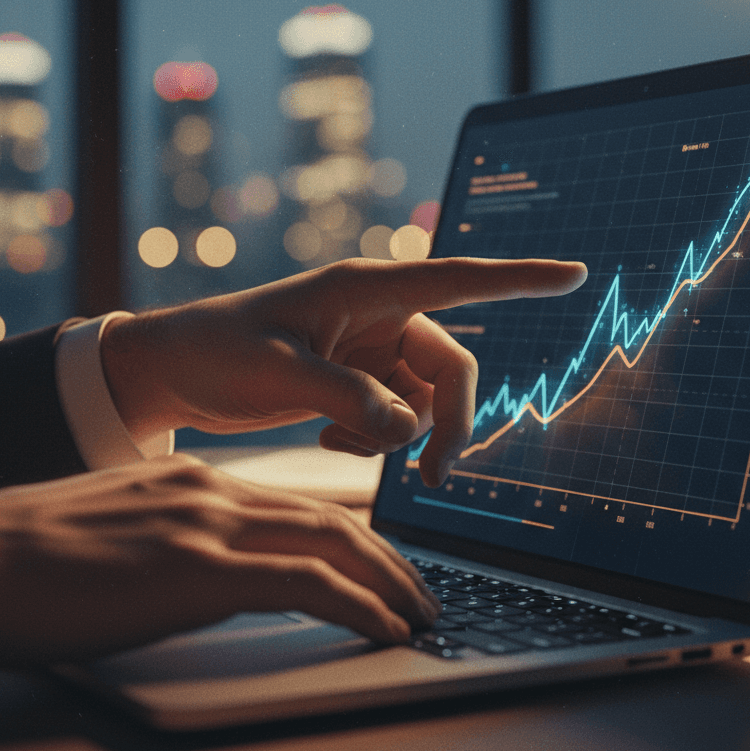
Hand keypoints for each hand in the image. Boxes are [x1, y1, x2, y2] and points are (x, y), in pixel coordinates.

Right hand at [0, 455, 440, 665]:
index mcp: (193, 481)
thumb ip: (171, 539)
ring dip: (389, 582)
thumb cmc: (32, 556)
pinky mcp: (199, 569)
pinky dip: (358, 605)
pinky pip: (306, 583)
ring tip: (422, 616)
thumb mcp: (118, 531)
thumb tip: (206, 573)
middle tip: (422, 594)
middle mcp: (212, 491)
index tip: (380, 566)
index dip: (351, 536)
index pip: (295, 505)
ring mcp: (208, 524)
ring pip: (332, 543)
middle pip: (330, 519)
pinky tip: (386, 630)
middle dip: (388, 558)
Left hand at [101, 257, 586, 486]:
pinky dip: (374, 439)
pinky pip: (395, 419)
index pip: (459, 278)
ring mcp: (368, 352)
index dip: (520, 280)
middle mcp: (377, 317)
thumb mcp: (280, 370)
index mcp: (367, 290)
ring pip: (424, 401)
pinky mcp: (354, 383)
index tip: (575, 275)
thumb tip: (405, 432)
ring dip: (397, 434)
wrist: (174, 372)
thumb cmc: (216, 350)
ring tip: (335, 439)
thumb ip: (349, 398)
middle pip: (451, 369)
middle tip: (431, 476)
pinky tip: (326, 438)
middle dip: (448, 421)